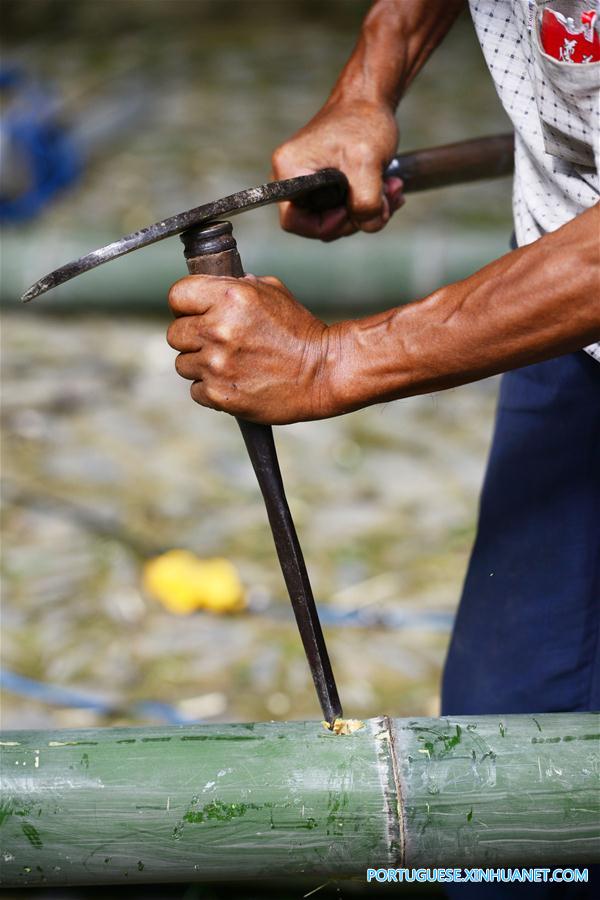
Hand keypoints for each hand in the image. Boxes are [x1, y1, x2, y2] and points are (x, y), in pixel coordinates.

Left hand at [167, 274, 340, 424]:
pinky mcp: (219, 394)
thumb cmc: (300, 332)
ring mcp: (217, 364)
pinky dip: (211, 388)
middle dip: (193, 336)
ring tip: (230, 363)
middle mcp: (219, 329)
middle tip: (217, 342)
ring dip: (201, 364)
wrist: (324, 373)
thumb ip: (237, 287)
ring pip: (183, 364)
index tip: (195, 313)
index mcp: (230, 297)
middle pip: (174, 333)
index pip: (177, 295)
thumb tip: (213, 287)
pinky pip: (195, 390)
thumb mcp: (273, 293)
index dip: (186, 305)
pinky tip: (234, 382)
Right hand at [272, 99, 403, 240]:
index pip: (294, 222)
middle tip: (385, 200)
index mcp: (289, 171)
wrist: (371, 98)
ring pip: (336, 217)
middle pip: (318, 223)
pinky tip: (388, 188)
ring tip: (391, 188)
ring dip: (369, 210)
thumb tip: (368, 225)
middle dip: (356, 217)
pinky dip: (369, 203)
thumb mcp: (366, 163)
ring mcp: (309, 182)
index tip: (352, 212)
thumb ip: (365, 202)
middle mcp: (293, 179)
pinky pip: (344, 207)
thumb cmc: (363, 121)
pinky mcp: (326, 183)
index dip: (325, 226)